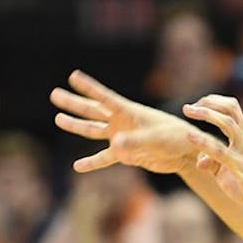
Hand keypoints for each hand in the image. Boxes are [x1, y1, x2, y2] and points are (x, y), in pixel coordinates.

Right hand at [51, 70, 202, 173]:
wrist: (188, 153)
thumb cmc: (177, 138)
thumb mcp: (157, 139)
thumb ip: (135, 142)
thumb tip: (113, 145)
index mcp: (130, 112)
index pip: (105, 98)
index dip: (89, 87)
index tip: (73, 75)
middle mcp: (123, 122)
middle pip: (93, 111)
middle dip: (74, 103)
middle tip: (54, 94)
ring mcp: (123, 137)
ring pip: (94, 130)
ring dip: (77, 125)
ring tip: (58, 119)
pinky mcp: (126, 154)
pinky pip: (105, 157)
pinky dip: (92, 162)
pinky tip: (77, 166)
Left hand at [182, 95, 242, 215]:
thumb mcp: (232, 170)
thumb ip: (214, 162)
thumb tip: (199, 161)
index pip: (232, 109)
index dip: (214, 103)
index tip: (196, 105)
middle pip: (230, 111)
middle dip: (207, 105)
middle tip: (186, 108)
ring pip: (228, 125)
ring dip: (206, 115)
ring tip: (187, 111)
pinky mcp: (242, 170)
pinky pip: (222, 152)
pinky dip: (204, 142)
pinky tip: (190, 137)